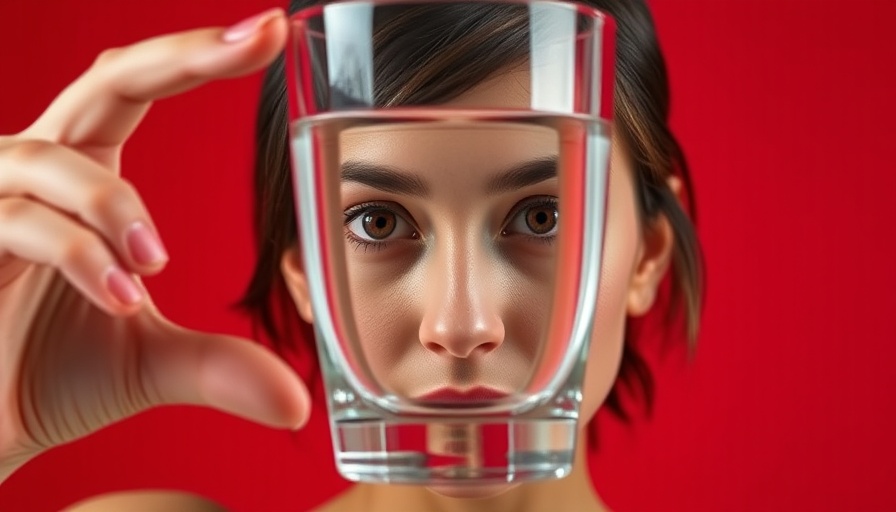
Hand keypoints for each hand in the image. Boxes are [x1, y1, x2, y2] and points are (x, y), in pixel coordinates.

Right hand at [0, 8, 309, 480]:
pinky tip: (121, 295)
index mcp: (82, 174)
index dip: (197, 56)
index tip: (268, 30)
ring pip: (50, 159)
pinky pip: (16, 221)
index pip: (136, 91)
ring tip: (153, 264)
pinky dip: (77, 253)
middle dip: (181, 58)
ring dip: (113, 204)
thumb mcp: (149, 363)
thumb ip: (219, 367)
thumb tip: (294, 402)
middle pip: (103, 81)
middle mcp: (34, 170)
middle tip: (255, 40)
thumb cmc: (43, 376)